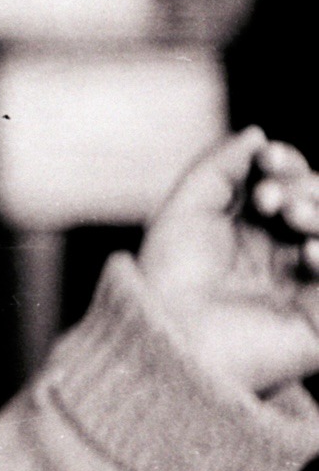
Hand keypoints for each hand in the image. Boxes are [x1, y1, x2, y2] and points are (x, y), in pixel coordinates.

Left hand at [139, 126, 318, 394]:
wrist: (167, 337)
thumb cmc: (168, 279)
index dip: (288, 165)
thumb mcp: (185, 210)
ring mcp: (304, 287)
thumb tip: (258, 134)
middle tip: (267, 199)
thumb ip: (219, 167)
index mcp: (254, 232)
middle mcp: (284, 256)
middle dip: (304, 186)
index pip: (292, 185)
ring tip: (286, 215)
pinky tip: (308, 251)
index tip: (267, 158)